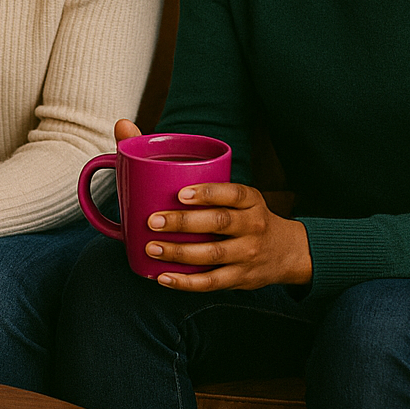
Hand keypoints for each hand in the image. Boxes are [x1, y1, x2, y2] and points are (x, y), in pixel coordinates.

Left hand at [111, 120, 312, 290]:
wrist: (285, 251)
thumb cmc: (240, 212)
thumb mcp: (229, 188)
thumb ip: (183, 163)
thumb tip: (123, 125)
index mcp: (249, 198)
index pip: (232, 193)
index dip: (207, 193)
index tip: (179, 193)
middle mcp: (252, 225)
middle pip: (219, 223)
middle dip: (184, 224)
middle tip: (152, 221)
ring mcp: (248, 254)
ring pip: (214, 255)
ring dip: (180, 253)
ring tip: (151, 248)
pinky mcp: (240, 278)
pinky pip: (212, 282)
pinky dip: (187, 282)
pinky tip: (163, 277)